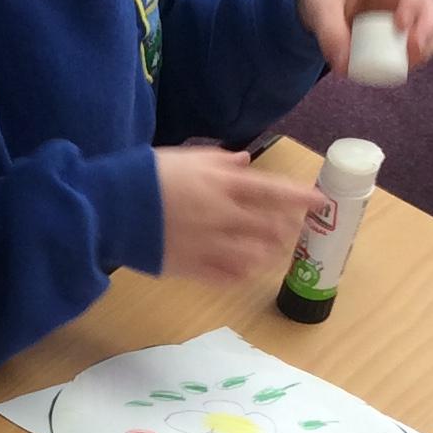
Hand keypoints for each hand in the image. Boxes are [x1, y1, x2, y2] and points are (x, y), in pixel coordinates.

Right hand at [156, 146, 321, 284]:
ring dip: (271, 253)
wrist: (110, 209)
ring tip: (274, 251)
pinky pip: (230, 276)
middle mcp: (223, 216)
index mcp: (223, 185)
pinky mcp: (193, 268)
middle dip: (289, 228)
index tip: (321, 201)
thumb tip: (245, 162)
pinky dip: (245, 273)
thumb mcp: (186, 156)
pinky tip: (248, 269)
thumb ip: (220, 161)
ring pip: (256, 256)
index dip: (301, 197)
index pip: (273, 191)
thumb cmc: (146, 176)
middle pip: (271, 227)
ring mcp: (210, 246)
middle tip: (293, 228)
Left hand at [298, 0, 432, 73]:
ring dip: (427, 44)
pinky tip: (403, 67)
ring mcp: (405, 9)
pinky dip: (416, 55)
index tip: (400, 26)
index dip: (412, 3)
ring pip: (431, 25)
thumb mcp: (320, 4)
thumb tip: (344, 67)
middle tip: (412, 51)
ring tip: (410, 62)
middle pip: (429, 4)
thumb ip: (329, 32)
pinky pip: (417, 42)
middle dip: (426, 28)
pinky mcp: (401, 29)